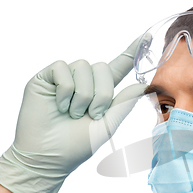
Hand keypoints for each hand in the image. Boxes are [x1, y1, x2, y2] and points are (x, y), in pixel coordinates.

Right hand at [0, 37, 146, 192]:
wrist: (48, 157)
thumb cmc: (77, 145)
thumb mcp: (108, 125)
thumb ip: (124, 103)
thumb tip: (144, 85)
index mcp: (100, 92)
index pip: (118, 67)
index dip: (132, 52)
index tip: (147, 36)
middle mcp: (82, 81)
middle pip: (102, 67)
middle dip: (102, 94)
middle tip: (92, 115)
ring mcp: (63, 78)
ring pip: (83, 67)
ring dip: (83, 95)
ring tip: (73, 114)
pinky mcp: (45, 77)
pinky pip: (62, 68)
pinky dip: (65, 90)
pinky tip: (60, 106)